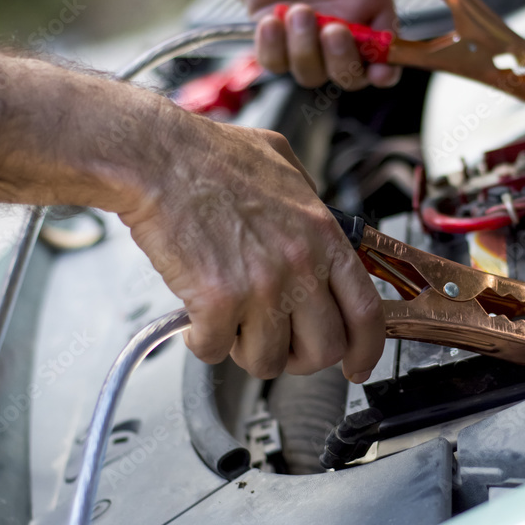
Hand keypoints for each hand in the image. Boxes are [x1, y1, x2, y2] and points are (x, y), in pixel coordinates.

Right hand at [119, 105, 384, 381]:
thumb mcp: (285, 168)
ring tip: (232, 324)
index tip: (357, 366)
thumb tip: (320, 233)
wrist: (158, 160)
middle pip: (324, 349)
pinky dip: (203, 342)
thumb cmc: (212, 158)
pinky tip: (196, 318)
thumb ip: (311, 207)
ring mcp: (261, 287)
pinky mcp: (217, 303)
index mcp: (324, 236)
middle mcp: (301, 266)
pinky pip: (215, 351)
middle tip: (279, 344)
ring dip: (248, 350)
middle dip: (300, 357)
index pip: (366, 311)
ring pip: (269, 360)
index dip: (366, 349)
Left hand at [216, 0, 400, 89]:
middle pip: (348, 75)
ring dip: (306, 51)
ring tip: (298, 11)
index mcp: (369, 5)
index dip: (385, 71)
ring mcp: (304, 34)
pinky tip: (272, 21)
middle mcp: (339, 26)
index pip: (385, 54)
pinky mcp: (271, 32)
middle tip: (334, 30)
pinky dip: (273, 49)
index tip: (380, 71)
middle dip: (342, 61)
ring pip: (310, 72)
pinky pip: (272, 60)